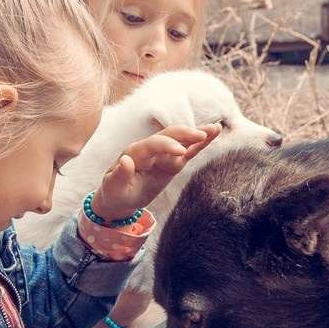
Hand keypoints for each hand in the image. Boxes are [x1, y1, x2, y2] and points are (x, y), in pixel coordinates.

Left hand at [92, 124, 220, 221]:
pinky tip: (212, 135)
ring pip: (181, 141)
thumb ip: (120, 174)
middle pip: (169, 135)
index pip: (153, 144)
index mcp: (135, 152)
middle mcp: (150, 149)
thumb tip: (126, 161)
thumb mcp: (113, 188)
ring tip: (215, 129)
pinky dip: (199, 145)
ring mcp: (162, 155)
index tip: (181, 153)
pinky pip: (188, 152)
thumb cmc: (115, 192)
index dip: (167, 146)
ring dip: (197, 134)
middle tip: (202, 135)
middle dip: (185, 134)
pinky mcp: (172, 163)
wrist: (120, 199)